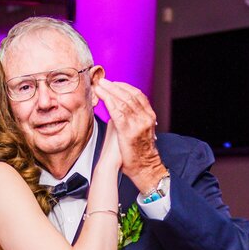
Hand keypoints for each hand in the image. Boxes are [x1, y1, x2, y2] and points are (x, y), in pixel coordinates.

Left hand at [95, 79, 166, 194]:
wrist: (143, 169)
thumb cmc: (137, 153)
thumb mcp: (137, 132)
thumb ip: (130, 120)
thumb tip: (117, 110)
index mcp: (149, 116)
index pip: (137, 95)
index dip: (124, 87)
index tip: (113, 82)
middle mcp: (145, 118)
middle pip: (130, 95)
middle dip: (115, 86)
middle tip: (102, 80)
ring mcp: (138, 124)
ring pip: (123, 101)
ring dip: (110, 91)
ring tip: (99, 85)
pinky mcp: (129, 132)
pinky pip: (118, 112)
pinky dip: (109, 101)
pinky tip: (102, 96)